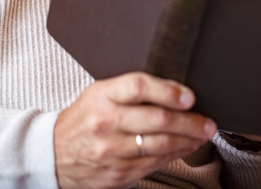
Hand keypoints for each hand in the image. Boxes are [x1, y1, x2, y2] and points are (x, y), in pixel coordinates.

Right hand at [54, 72, 216, 188]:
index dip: (168, 91)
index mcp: (103, 96)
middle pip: (158, 119)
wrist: (52, 154)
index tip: (189, 96)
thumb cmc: (84, 118)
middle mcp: (106, 123)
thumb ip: (133, 89)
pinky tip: (186, 147)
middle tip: (208, 121)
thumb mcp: (101, 93)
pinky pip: (155, 163)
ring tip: (203, 134)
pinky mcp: (117, 172)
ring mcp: (111, 150)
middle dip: (190, 121)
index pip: (139, 87)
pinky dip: (176, 155)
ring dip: (189, 139)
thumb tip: (177, 88)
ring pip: (160, 144)